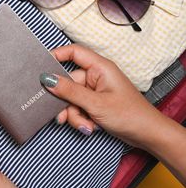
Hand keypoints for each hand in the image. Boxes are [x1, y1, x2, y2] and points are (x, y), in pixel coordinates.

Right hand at [40, 44, 162, 147]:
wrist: (148, 135)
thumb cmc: (129, 114)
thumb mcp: (95, 103)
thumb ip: (69, 91)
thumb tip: (46, 79)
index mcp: (100, 68)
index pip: (74, 52)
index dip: (56, 56)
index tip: (41, 68)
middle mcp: (96, 77)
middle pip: (68, 83)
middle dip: (66, 102)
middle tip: (62, 115)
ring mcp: (95, 91)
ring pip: (71, 99)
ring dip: (74, 114)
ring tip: (85, 125)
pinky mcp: (95, 104)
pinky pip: (78, 108)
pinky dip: (80, 119)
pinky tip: (89, 127)